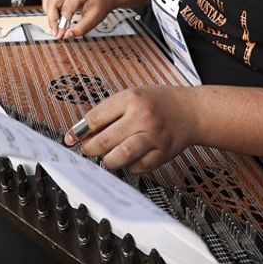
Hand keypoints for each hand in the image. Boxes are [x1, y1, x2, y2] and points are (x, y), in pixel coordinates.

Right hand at [42, 0, 113, 38]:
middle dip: (52, 20)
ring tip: (57, 24)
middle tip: (56, 32)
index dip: (61, 24)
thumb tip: (66, 35)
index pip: (65, 8)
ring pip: (47, 0)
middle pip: (52, 3)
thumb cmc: (101, 3)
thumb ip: (81, 28)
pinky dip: (49, 9)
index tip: (61, 35)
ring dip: (50, 14)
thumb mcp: (95, 18)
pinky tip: (56, 16)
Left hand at [63, 86, 199, 172]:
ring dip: (108, 160)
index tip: (71, 138)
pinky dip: (129, 166)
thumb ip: (108, 112)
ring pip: (119, 157)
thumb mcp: (132, 96)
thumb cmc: (158, 102)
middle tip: (88, 150)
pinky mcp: (162, 153)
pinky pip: (137, 167)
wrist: (191, 111)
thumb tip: (82, 132)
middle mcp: (142, 117)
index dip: (79, 131)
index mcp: (132, 99)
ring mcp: (153, 137)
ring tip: (108, 156)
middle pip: (104, 141)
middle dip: (90, 149)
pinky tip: (130, 158)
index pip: (95, 118)